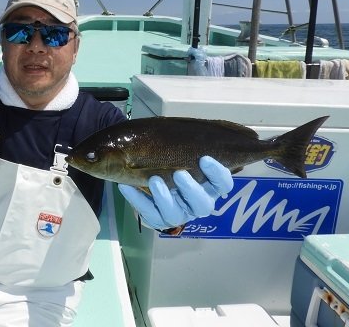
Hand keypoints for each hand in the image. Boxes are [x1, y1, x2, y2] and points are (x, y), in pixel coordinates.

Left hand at [117, 156, 232, 230]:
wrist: (151, 182)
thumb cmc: (173, 164)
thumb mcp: (182, 155)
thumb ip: (184, 147)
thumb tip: (179, 128)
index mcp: (209, 187)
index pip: (223, 184)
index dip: (217, 174)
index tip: (205, 158)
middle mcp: (197, 204)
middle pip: (202, 204)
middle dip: (191, 189)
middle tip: (179, 173)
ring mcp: (177, 214)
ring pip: (175, 213)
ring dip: (164, 197)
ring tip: (153, 180)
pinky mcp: (157, 219)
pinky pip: (147, 212)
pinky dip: (136, 198)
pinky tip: (125, 186)